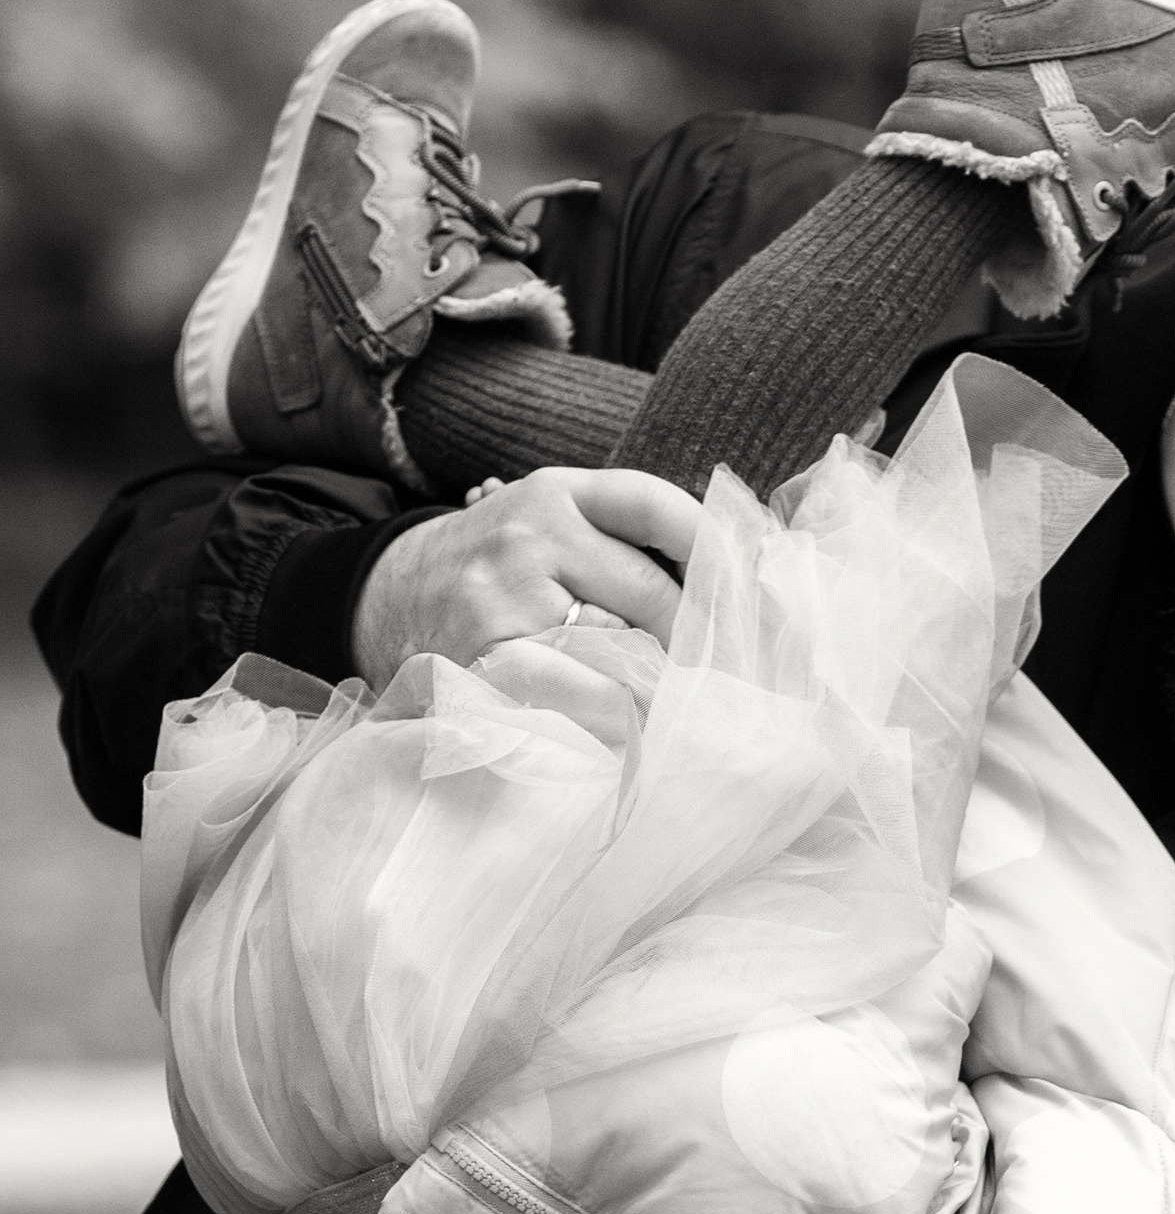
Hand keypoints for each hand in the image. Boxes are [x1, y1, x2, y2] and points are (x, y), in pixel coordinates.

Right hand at [351, 467, 703, 685]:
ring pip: (623, 648)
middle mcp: (529, 535)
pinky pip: (582, 694)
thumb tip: (729, 582)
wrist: (388, 602)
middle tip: (716, 670)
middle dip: (692, 639)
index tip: (747, 583)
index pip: (650, 504)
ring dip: (657, 681)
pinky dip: (616, 712)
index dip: (712, 545)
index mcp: (553, 494)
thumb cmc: (496, 573)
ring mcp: (505, 599)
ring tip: (669, 697)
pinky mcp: (488, 660)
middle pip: (653, 592)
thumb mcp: (546, 527)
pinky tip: (629, 719)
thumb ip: (621, 542)